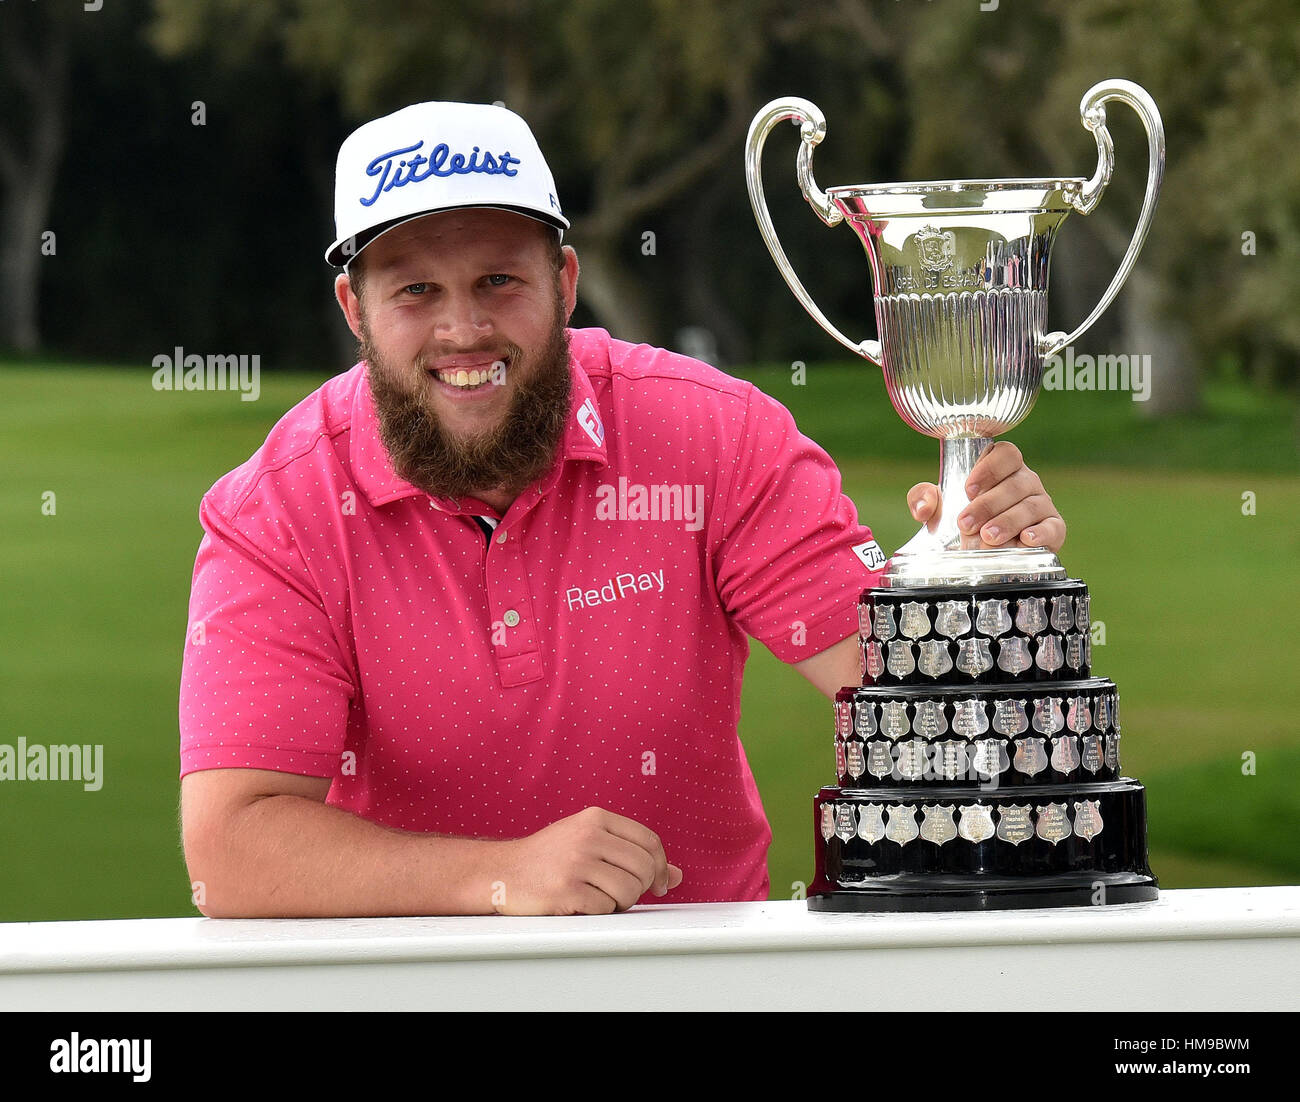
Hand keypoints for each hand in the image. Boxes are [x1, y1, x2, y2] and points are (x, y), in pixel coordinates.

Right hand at [494, 806, 682, 914]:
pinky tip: (582, 904)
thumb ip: (632, 854)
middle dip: (641, 888)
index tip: (659, 885)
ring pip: (629, 891)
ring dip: (620, 903)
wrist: (501, 873)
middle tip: (622, 894)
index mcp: (596, 818)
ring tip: (600, 898)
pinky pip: (606, 909)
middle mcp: (588, 836)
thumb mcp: (590, 843)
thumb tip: (677, 876)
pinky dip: (600, 912)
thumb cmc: (550, 859)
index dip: (660, 867)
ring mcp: (576, 863)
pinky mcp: (566, 890)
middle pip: (643, 868)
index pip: (649, 842)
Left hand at [905, 441, 1065, 552]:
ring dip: (1008, 521)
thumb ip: (923, 499)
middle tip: (966, 523)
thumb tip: (923, 505)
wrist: (983, 554)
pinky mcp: (1054, 529)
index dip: (990, 468)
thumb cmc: (965, 521)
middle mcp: (1026, 482)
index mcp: (1002, 469)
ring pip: (1030, 506)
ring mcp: (1042, 505)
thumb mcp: (939, 509)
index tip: (969, 488)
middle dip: (989, 504)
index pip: (1007, 453)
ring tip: (988, 536)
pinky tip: (1026, 539)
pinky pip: (1054, 527)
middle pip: (1017, 483)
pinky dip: (1041, 533)